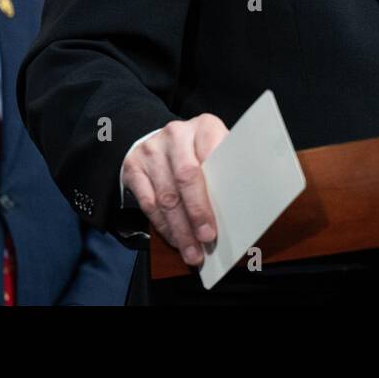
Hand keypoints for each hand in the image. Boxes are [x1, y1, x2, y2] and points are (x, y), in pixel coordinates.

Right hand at [121, 114, 227, 266]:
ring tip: (192, 251)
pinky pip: (148, 203)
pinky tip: (175, 239)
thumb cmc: (199, 153)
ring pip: (166, 196)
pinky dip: (163, 226)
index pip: (212, 157)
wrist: (161, 141)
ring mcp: (152, 149)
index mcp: (204, 126)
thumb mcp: (217, 152)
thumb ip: (226, 172)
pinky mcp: (133, 166)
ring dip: (180, 229)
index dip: (216, 190)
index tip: (224, 217)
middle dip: (197, 214)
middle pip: (186, 178)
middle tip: (206, 239)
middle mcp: (176, 134)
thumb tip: (245, 208)